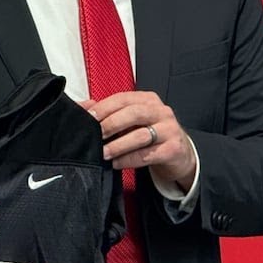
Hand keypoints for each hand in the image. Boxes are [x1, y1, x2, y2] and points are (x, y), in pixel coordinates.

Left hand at [79, 91, 196, 189]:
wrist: (179, 154)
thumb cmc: (151, 135)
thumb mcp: (133, 122)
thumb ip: (110, 113)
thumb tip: (83, 107)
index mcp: (148, 100)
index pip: (123, 98)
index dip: (104, 107)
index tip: (88, 117)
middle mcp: (161, 111)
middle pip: (133, 113)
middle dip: (111, 124)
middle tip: (96, 136)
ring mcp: (169, 130)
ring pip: (140, 135)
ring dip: (118, 145)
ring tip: (103, 153)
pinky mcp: (173, 149)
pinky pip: (148, 154)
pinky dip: (129, 159)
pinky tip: (117, 163)